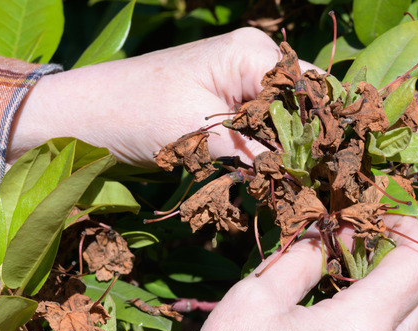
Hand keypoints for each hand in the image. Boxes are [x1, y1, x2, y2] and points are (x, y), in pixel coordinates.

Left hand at [9, 28, 316, 166]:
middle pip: (305, 104)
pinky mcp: (229, 101)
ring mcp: (242, 79)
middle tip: (321, 190)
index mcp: (250, 53)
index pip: (313, 89)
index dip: (327, 132)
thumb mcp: (196, 135)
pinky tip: (276, 179)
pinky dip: (270, 152)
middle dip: (312, 146)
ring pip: (288, 119)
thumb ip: (252, 151)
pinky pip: (265, 125)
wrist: (83, 116)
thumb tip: (300, 177)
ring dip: (291, 153)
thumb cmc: (131, 113)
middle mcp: (254, 58)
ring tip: (303, 190)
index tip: (334, 175)